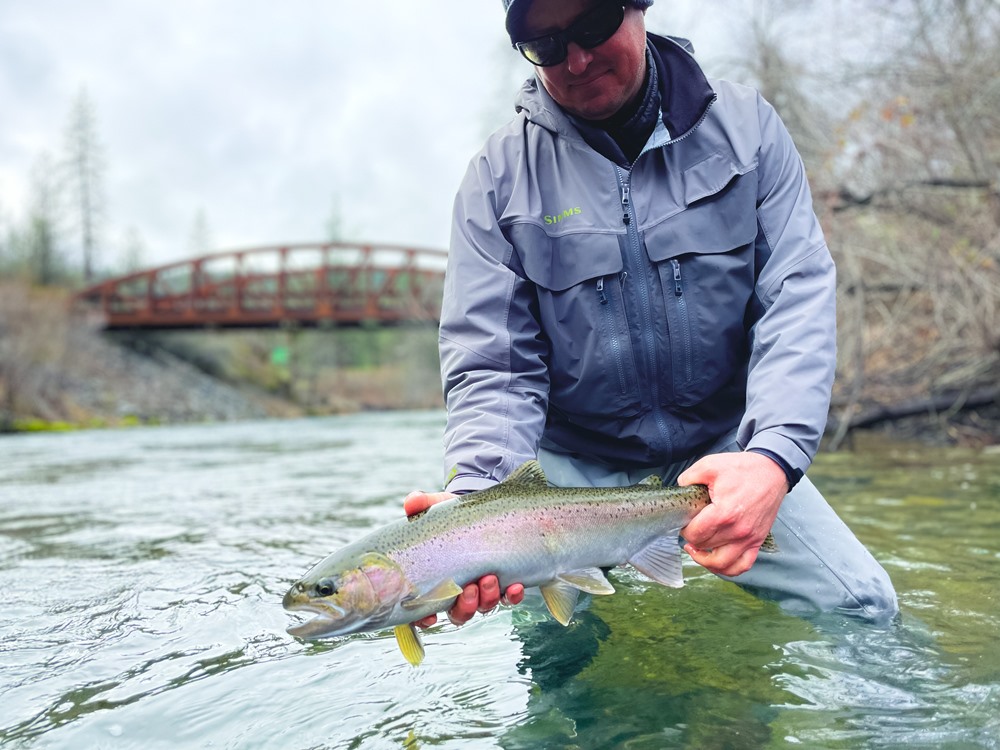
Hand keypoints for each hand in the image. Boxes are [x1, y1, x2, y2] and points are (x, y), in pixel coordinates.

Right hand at [403, 489, 524, 627]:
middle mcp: (459, 591)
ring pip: (483, 607)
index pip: (424, 610)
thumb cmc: (452, 515)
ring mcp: (482, 589)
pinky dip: (512, 596)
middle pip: (459, 613)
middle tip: (469, 589)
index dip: (424, 618)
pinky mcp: (504, 582)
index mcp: (436, 580)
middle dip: (464, 606)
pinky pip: (509, 598)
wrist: (481, 510)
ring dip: (487, 598)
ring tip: (490, 579)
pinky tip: (516, 586)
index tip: (429, 616)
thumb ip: (422, 504)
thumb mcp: (437, 507)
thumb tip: (411, 501)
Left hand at [677, 452, 787, 576]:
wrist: (772, 471)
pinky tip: (716, 561)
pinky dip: (728, 569)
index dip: (684, 529)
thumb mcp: (710, 465)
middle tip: (690, 528)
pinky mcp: (757, 541)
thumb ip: (689, 477)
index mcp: (724, 513)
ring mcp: (749, 538)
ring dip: (705, 560)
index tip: (683, 521)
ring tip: (696, 549)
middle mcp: (738, 531)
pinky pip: (742, 566)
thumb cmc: (742, 469)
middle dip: (693, 539)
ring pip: (722, 564)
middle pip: (705, 546)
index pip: (695, 534)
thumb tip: (679, 488)